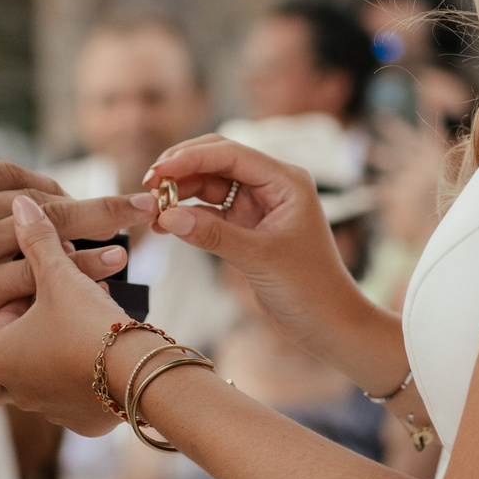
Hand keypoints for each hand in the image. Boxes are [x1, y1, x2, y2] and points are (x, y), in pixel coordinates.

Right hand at [0, 163, 136, 377]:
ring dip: (96, 232)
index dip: (47, 187)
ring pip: (47, 233)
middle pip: (39, 199)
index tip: (68, 197)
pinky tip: (104, 270)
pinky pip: (37, 274)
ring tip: (133, 232)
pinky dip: (75, 270)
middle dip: (91, 202)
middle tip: (134, 203)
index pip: (10, 175)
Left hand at [0, 194, 149, 434]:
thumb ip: (37, 239)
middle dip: (54, 310)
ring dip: (72, 336)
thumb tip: (20, 204)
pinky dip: (91, 365)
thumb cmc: (91, 325)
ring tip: (99, 313)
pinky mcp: (80, 420)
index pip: (5, 305)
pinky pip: (79, 385)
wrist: (140, 376)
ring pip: (55, 359)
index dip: (36, 283)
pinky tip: (110, 347)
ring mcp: (47, 407)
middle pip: (29, 333)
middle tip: (81, 291)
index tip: (61, 274)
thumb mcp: (61, 275)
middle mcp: (14, 388)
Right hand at [143, 136, 360, 350]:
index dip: (191, 158)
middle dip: (182, 169)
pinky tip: (166, 225)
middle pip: (218, 161)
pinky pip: (210, 211)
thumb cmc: (309, 288)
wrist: (328, 324)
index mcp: (286, 181)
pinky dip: (188, 215)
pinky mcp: (247, 227)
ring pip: (211, 185)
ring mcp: (259, 205)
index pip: (232, 154)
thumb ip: (213, 234)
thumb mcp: (259, 259)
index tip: (158, 171)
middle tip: (149, 184)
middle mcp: (273, 186)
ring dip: (181, 192)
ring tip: (152, 208)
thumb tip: (168, 216)